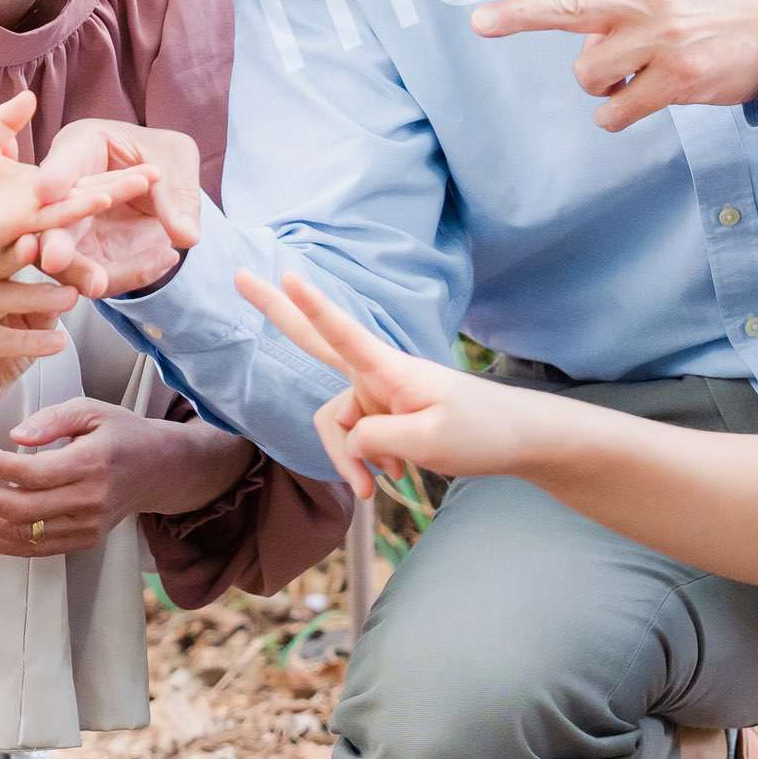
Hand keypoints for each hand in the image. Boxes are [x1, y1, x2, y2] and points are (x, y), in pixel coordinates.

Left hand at [0, 92, 161, 271]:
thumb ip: (7, 121)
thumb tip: (29, 96)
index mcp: (39, 186)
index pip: (86, 175)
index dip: (117, 168)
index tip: (148, 161)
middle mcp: (44, 202)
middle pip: (95, 189)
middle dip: (129, 182)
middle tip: (163, 171)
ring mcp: (34, 214)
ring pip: (83, 202)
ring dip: (114, 191)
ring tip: (148, 179)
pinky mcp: (19, 224)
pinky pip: (53, 214)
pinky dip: (78, 203)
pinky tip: (101, 195)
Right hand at [0, 242, 84, 444]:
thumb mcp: (28, 322)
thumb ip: (46, 301)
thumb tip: (80, 283)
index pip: (3, 245)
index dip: (34, 234)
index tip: (66, 222)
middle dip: (26, 252)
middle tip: (61, 248)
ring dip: (36, 297)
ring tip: (72, 299)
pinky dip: (28, 341)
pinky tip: (58, 342)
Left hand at [0, 397, 257, 556]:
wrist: (160, 470)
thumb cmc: (121, 433)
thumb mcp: (93, 409)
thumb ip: (53, 419)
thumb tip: (14, 438)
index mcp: (93, 463)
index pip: (33, 472)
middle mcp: (90, 501)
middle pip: (21, 509)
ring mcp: (86, 527)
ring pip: (22, 534)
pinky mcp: (81, 541)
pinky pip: (33, 549)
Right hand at [31, 118, 202, 294]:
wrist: (167, 184)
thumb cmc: (164, 155)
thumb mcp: (176, 159)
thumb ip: (176, 195)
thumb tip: (185, 236)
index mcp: (78, 149)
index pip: (61, 163)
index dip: (54, 176)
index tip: (46, 190)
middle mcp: (65, 193)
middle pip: (50, 221)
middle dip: (52, 243)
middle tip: (54, 259)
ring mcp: (74, 230)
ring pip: (69, 260)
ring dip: (84, 274)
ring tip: (102, 283)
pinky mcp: (93, 258)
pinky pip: (104, 275)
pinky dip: (131, 275)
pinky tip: (166, 258)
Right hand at [235, 267, 536, 495]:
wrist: (519, 441)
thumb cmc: (482, 432)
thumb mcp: (427, 442)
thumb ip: (375, 439)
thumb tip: (349, 438)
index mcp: (391, 370)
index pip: (343, 333)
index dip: (312, 307)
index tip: (286, 274)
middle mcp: (379, 375)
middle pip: (316, 342)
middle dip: (277, 312)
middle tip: (239, 277)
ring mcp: (380, 393)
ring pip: (339, 426)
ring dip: (352, 459)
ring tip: (385, 484)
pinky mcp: (386, 413)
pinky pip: (358, 438)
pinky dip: (368, 460)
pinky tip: (395, 474)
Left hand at [467, 0, 757, 132]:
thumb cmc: (712, 3)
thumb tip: (573, 36)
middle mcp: (647, 0)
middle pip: (570, 8)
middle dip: (519, 16)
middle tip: (480, 22)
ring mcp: (662, 41)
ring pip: (589, 73)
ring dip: (597, 83)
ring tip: (627, 75)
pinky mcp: (678, 80)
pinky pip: (617, 109)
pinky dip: (613, 113)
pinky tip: (629, 103)